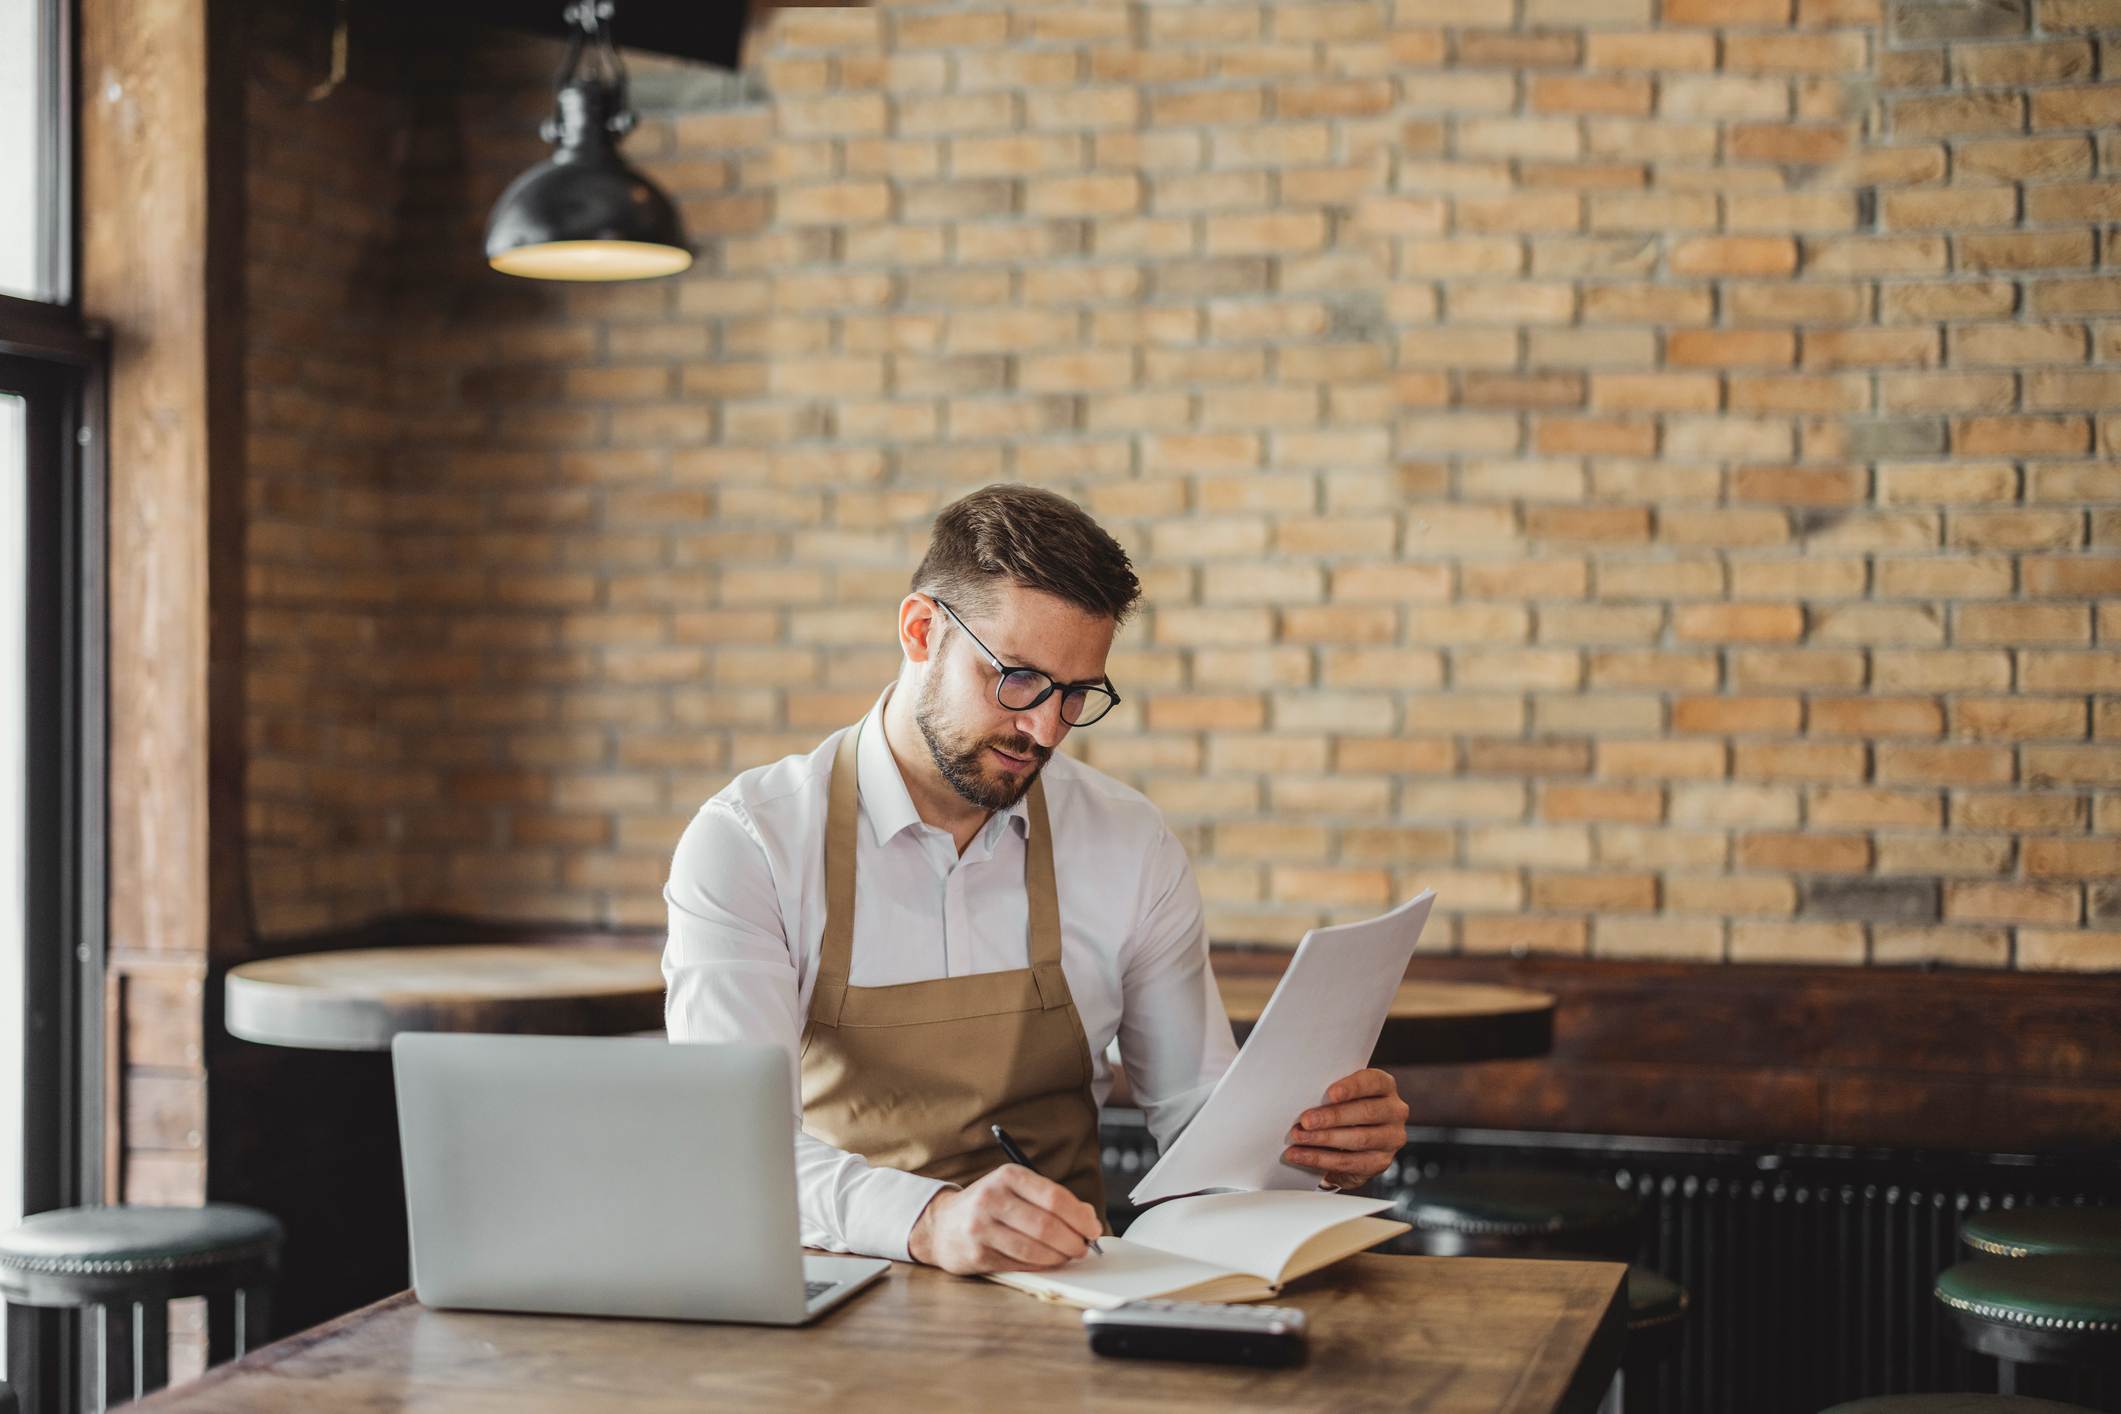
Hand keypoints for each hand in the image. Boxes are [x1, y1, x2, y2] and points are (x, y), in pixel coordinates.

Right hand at [905, 1165, 1102, 1274]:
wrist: (942, 1224)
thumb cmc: (988, 1206)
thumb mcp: (1016, 1189)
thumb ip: (1051, 1199)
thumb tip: (1088, 1217)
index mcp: (1008, 1176)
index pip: (1054, 1197)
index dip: (1080, 1217)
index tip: (1093, 1228)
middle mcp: (992, 1199)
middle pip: (1047, 1225)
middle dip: (1073, 1240)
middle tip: (1083, 1247)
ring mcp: (982, 1228)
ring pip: (1034, 1248)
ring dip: (1059, 1256)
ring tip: (1068, 1255)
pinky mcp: (978, 1254)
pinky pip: (1020, 1264)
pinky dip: (1041, 1265)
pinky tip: (1047, 1261)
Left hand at [1282, 1067, 1408, 1191]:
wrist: (1350, 1141)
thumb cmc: (1342, 1107)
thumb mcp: (1340, 1095)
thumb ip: (1329, 1094)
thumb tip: (1301, 1097)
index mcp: (1385, 1086)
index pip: (1373, 1082)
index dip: (1352, 1087)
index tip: (1330, 1093)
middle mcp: (1394, 1111)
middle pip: (1366, 1112)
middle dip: (1332, 1117)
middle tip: (1305, 1121)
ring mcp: (1391, 1138)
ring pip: (1359, 1139)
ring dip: (1323, 1139)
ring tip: (1299, 1138)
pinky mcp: (1381, 1162)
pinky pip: (1350, 1162)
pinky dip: (1321, 1159)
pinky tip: (1301, 1155)